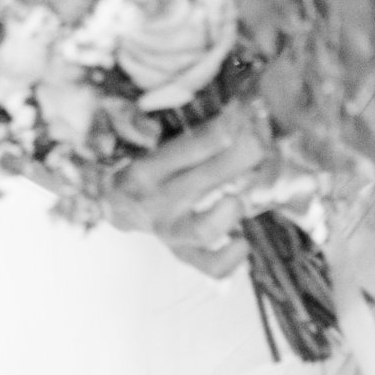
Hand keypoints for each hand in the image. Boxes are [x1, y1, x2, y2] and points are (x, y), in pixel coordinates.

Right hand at [105, 100, 265, 278]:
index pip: (189, 146)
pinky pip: (209, 266)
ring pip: (204, 229)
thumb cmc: (128, 158)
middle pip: (206, 179)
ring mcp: (170, 232)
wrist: (110, 203)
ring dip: (231, 209)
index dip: (222, 129)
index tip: (246, 112)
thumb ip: (141, 117)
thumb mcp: (126, 132)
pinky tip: (244, 240)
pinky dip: (231, 258)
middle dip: (241, 155)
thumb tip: (190, 108)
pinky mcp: (182, 253)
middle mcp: (158, 202)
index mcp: (144, 168)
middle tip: (264, 137)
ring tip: (245, 193)